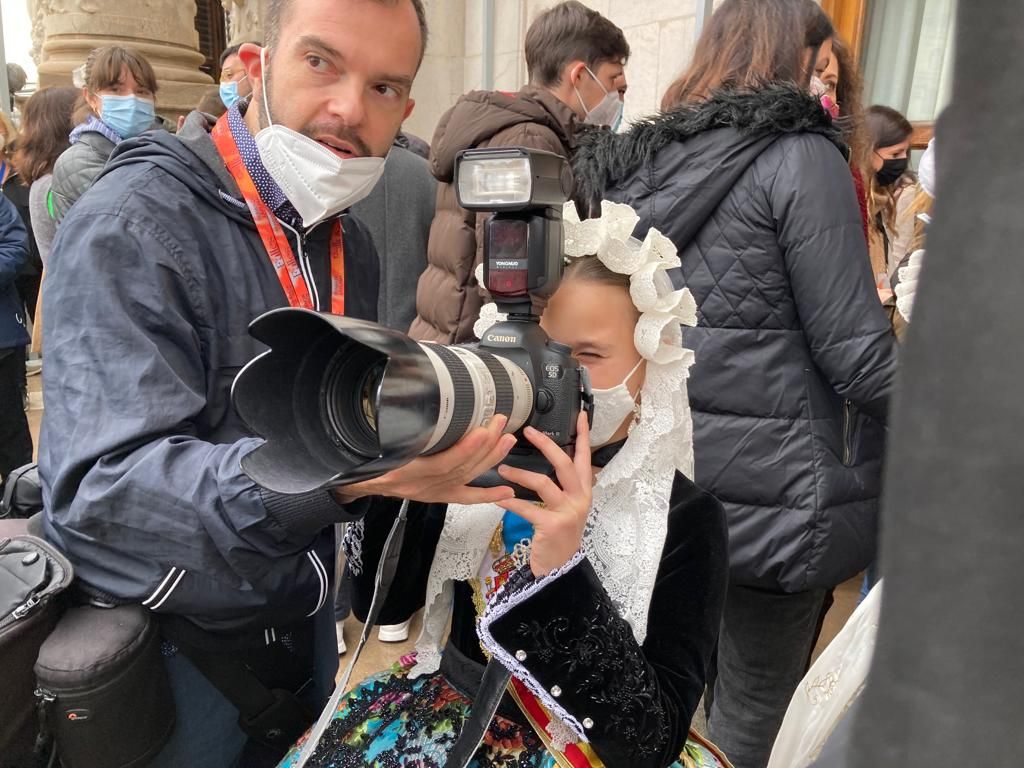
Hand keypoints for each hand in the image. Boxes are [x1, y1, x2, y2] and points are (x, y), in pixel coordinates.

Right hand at [332, 415, 516, 504]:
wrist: (359, 481)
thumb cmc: (366, 457)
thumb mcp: (374, 439)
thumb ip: (396, 424)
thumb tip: (413, 392)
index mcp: (406, 471)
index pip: (442, 463)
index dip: (465, 449)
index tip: (483, 430)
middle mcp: (422, 485)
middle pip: (461, 468)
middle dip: (485, 445)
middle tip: (500, 423)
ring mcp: (432, 492)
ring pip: (467, 477)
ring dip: (491, 458)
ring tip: (508, 441)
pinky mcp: (438, 497)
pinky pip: (466, 498)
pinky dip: (487, 494)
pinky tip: (506, 492)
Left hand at [496, 411, 592, 577]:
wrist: (561, 568)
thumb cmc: (560, 535)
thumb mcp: (567, 508)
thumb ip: (562, 487)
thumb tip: (548, 461)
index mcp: (583, 491)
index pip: (584, 458)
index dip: (583, 436)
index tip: (581, 416)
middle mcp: (579, 498)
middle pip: (564, 463)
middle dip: (546, 444)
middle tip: (528, 431)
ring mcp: (567, 512)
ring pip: (543, 483)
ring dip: (520, 473)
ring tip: (501, 468)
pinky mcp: (552, 525)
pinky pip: (528, 508)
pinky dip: (511, 502)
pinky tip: (498, 498)